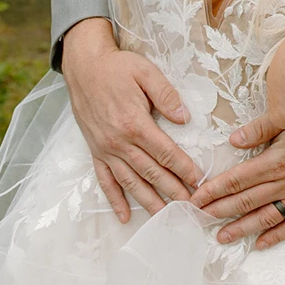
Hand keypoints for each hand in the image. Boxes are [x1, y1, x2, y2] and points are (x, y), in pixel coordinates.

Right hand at [62, 17, 202, 221]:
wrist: (84, 66)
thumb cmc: (117, 67)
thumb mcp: (146, 72)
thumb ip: (166, 95)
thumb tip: (185, 117)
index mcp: (135, 123)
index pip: (165, 152)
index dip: (184, 169)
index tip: (200, 182)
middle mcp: (119, 142)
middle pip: (151, 172)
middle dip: (173, 191)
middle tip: (190, 209)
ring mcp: (105, 149)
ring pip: (130, 182)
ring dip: (149, 202)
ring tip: (165, 218)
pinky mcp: (95, 151)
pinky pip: (104, 180)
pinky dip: (114, 199)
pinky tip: (124, 216)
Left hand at [189, 90, 284, 248]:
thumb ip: (260, 128)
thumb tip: (233, 140)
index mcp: (279, 160)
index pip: (237, 180)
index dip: (214, 191)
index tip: (195, 199)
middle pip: (246, 201)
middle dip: (219, 211)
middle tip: (198, 220)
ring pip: (266, 217)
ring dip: (242, 228)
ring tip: (221, 236)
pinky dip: (277, 235)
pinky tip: (261, 243)